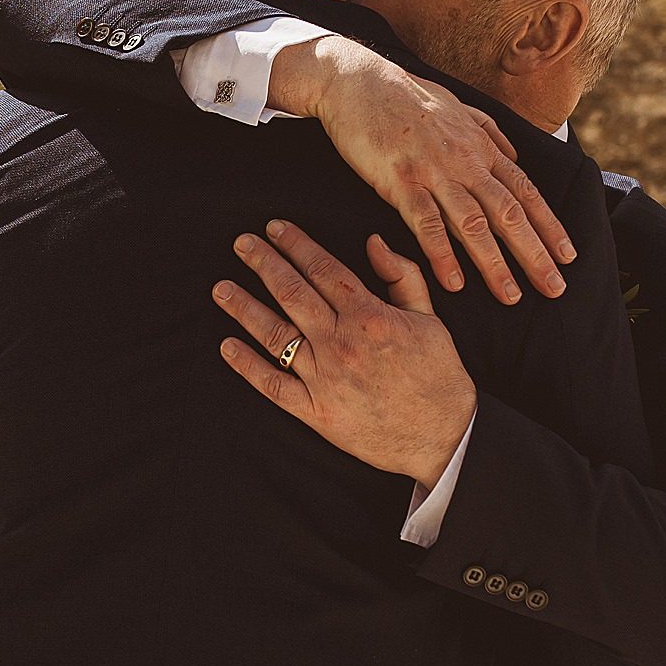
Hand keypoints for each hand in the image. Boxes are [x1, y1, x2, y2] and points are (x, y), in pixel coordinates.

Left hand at [213, 219, 476, 489]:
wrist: (444, 436)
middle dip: (264, 263)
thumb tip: (373, 242)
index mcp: (370, 315)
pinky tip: (228, 346)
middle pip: (292, 293)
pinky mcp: (317, 412)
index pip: (323, 269)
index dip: (295, 245)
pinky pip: (274, 386)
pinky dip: (248, 366)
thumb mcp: (430, 318)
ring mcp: (325, 378)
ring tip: (221, 288)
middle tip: (241, 244)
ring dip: (244, 308)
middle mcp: (342, 343)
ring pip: (276, 335)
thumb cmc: (438, 375)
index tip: (274, 228)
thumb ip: (402, 276)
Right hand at [269, 35, 573, 303]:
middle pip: (508, 213)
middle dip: (535, 253)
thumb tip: (516, 156)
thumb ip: (489, 132)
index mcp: (480, 147)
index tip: (568, 255)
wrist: (358, 81)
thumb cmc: (405, 96)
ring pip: (473, 223)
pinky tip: (454, 283)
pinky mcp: (400, 180)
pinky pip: (426, 223)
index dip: (549, 225)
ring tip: (511, 296)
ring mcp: (433, 171)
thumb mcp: (458, 107)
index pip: (525, 191)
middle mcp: (465, 161)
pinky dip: (441, 254)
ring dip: (494, 263)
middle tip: (555, 288)